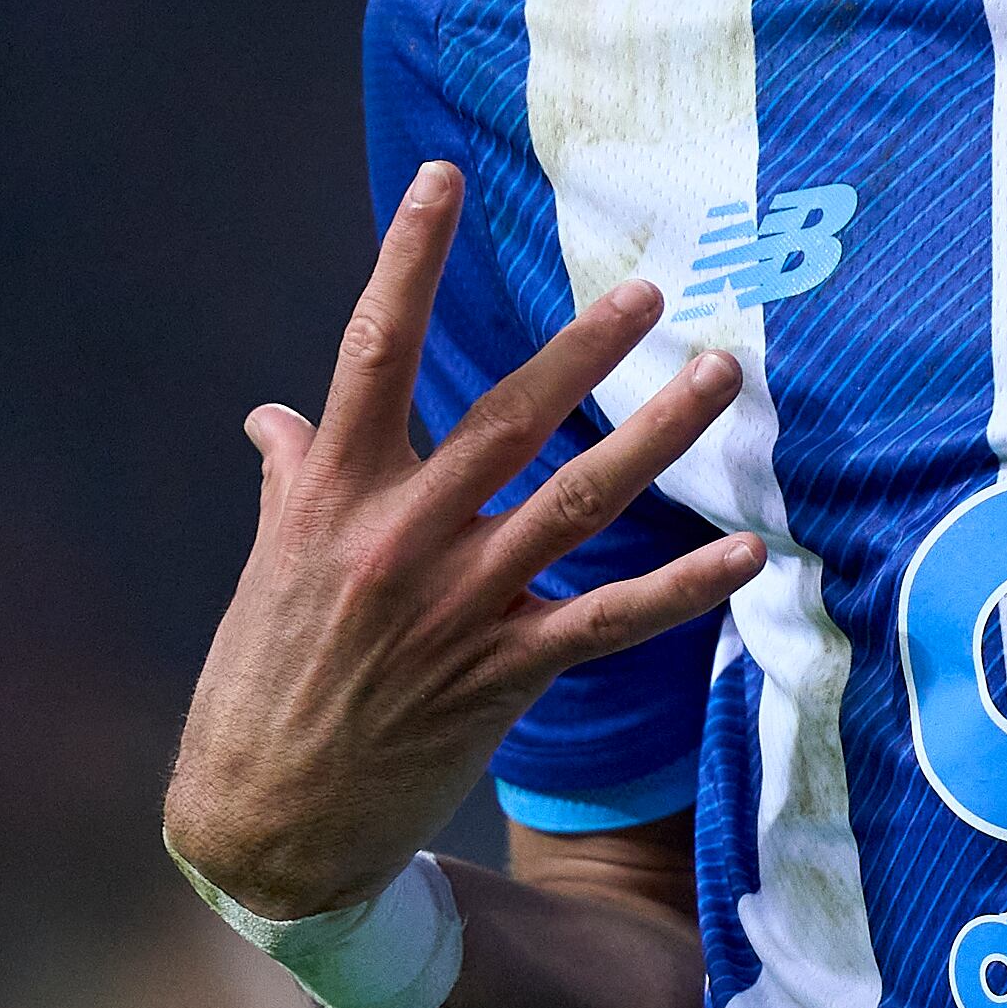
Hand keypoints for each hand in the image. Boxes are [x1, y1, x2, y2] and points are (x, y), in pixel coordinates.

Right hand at [164, 164, 762, 917]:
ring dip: (656, 438)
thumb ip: (290, 480)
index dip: (405, 261)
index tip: (442, 180)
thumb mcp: (267, 569)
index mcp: (333, 498)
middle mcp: (397, 541)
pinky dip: (681, 586)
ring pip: (575, 504)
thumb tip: (275, 413)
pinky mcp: (503, 676)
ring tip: (718, 375)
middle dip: (580, 351)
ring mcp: (456, 609)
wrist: (266, 827)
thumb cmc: (260, 683)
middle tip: (651, 288)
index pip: (370, 352)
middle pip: (504, 421)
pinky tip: (746, 552)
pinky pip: (610, 619)